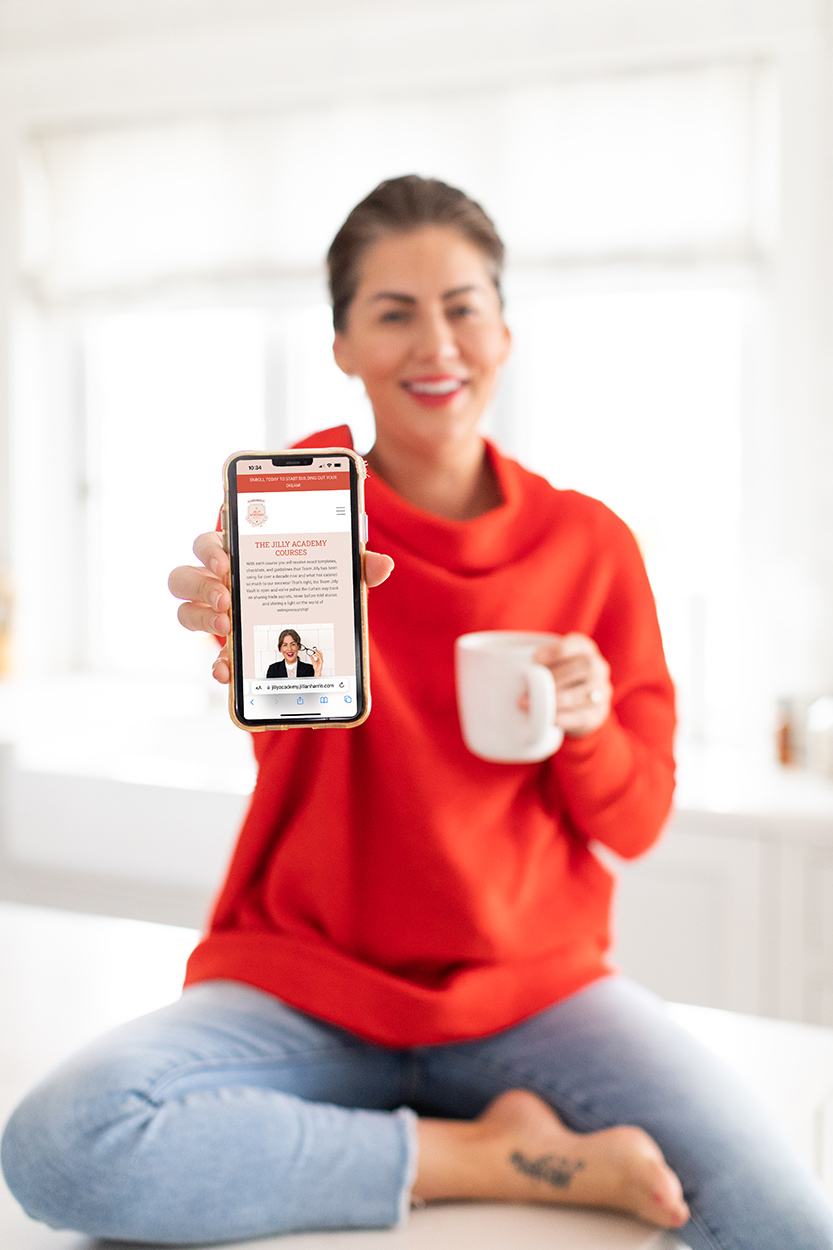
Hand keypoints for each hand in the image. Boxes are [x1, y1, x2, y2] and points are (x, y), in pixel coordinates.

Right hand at [168, 533, 393, 684]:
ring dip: (202, 618)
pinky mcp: (229, 651)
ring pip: (186, 612)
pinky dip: (217, 664)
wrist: (323, 638)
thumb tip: (382, 565)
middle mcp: (221, 584)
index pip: (211, 542)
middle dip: (201, 584)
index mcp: (244, 556)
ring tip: (230, 625)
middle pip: (185, 576)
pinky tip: (229, 671)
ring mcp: (220, 618)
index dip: (210, 546)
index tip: (226, 557)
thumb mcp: (341, 577)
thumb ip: (358, 566)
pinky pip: (210, 656)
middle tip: (228, 596)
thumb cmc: (321, 589)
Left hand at [533, 633, 611, 738]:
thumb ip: (534, 662)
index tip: (535, 659)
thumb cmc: (556, 677)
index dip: (557, 651)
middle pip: (585, 666)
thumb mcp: (550, 662)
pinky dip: (563, 718)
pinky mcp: (597, 713)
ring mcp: (602, 690)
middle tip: (530, 686)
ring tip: (528, 704)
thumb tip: (495, 666)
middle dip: (557, 676)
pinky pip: (582, 716)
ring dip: (554, 700)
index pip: (576, 644)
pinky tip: (547, 719)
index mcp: (584, 648)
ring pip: (583, 693)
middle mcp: (598, 666)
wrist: (579, 706)